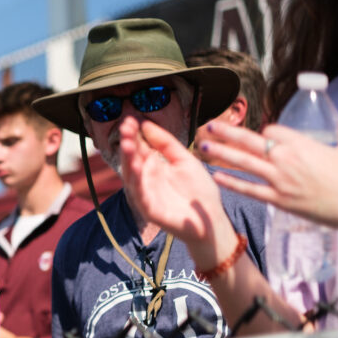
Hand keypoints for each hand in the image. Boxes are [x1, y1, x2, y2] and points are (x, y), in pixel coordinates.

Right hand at [119, 116, 229, 243]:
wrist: (211, 218)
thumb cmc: (200, 191)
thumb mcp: (185, 160)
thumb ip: (166, 143)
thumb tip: (146, 124)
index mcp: (154, 166)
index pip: (139, 147)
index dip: (134, 134)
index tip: (131, 120)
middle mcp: (146, 178)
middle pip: (132, 159)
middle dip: (128, 143)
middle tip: (126, 128)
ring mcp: (146, 194)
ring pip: (131, 175)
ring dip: (128, 160)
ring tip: (127, 144)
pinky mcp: (149, 209)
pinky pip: (140, 195)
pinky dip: (136, 182)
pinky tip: (136, 168)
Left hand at [204, 120, 337, 236]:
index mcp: (301, 144)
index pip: (270, 131)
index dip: (263, 132)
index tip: (260, 137)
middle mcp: (286, 159)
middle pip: (249, 141)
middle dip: (227, 132)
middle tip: (209, 125)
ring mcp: (280, 180)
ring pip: (244, 163)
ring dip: (221, 153)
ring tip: (202, 146)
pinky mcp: (279, 200)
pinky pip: (249, 189)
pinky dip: (231, 182)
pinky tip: (216, 176)